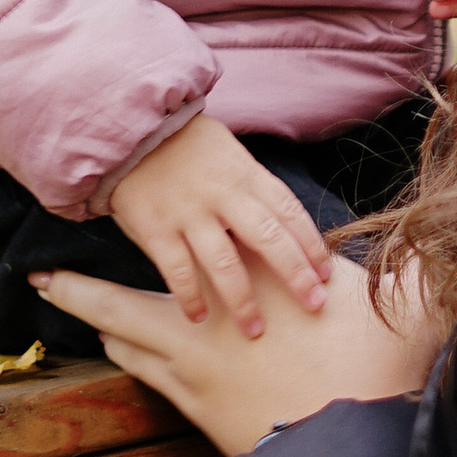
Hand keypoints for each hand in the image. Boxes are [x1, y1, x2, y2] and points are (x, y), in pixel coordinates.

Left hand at [31, 252, 451, 456]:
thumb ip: (417, 274)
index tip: (122, 212)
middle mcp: (208, 321)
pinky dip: (129, 355)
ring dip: (102, 324)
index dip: (154, 230)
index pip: (189, 246)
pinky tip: (123, 348)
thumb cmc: (375, 371)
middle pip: (122, 303)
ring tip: (80, 308)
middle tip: (42, 279)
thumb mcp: (405, 309)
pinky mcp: (199, 411)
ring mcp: (195, 372)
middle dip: (79, 291)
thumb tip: (444, 250)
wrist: (350, 452)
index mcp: (253, 281)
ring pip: (126, 342)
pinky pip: (148, 377)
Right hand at [104, 115, 332, 338]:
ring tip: (254, 330)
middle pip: (269, 239)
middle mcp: (223, 195)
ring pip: (225, 263)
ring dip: (242, 300)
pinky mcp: (156, 227)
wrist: (131, 126)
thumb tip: (285, 230)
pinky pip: (178, 269)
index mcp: (246, 175)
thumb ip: (253, 190)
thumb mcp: (230, 155)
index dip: (311, 245)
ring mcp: (189, 212)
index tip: (325, 274)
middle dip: (295, 275)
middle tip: (314, 305)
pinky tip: (199, 317)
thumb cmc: (187, 146)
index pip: (289, 212)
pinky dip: (190, 296)